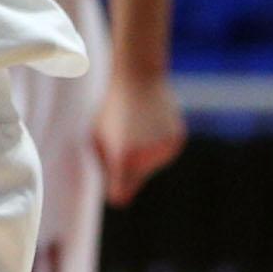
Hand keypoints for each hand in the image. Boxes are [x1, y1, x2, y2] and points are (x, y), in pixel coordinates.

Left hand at [96, 71, 187, 204]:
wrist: (138, 77)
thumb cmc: (110, 107)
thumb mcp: (95, 135)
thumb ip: (102, 164)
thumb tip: (113, 190)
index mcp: (122, 158)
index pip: (120, 194)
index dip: (116, 191)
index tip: (115, 188)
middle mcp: (146, 158)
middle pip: (135, 179)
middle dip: (128, 169)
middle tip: (120, 140)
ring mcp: (164, 150)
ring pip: (150, 166)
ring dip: (142, 155)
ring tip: (135, 127)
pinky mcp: (177, 141)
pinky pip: (163, 153)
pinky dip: (155, 145)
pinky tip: (149, 124)